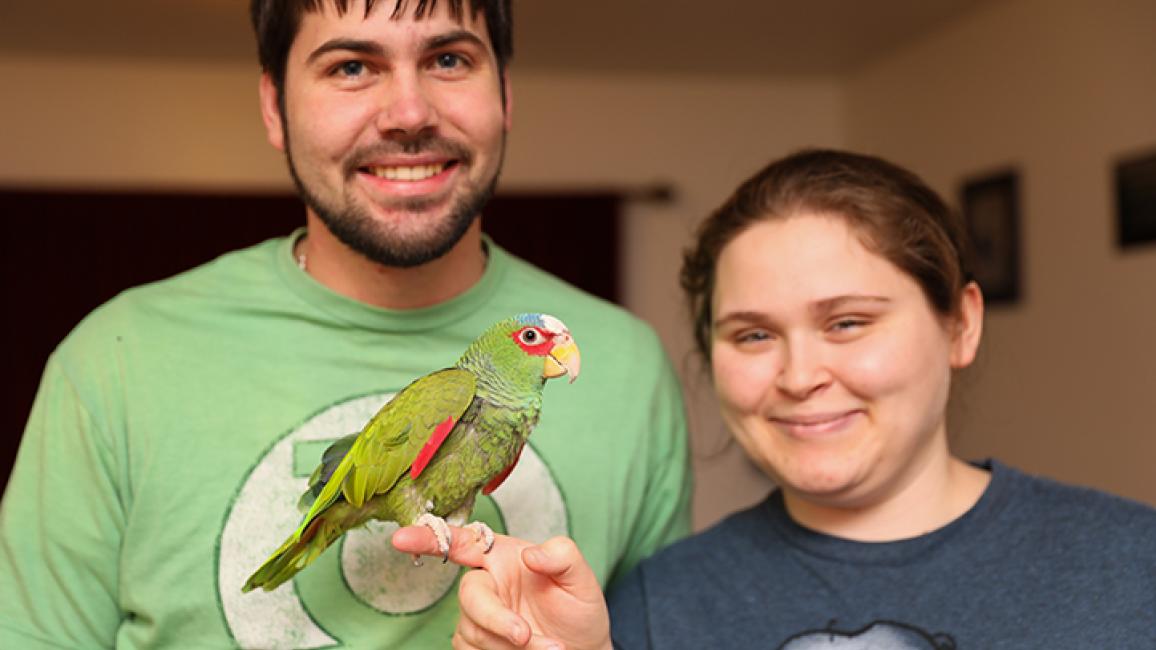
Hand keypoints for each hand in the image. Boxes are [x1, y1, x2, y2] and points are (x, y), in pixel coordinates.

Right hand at [393, 526, 611, 649]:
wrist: (583, 649)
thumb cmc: (578, 608)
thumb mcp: (581, 577)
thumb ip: (560, 555)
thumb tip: (530, 555)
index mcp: (502, 556)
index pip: (461, 542)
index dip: (429, 538)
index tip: (401, 538)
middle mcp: (485, 583)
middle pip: (469, 596)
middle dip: (496, 619)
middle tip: (526, 635)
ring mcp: (477, 617)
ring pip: (473, 631)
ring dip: (509, 645)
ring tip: (549, 648)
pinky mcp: (474, 645)